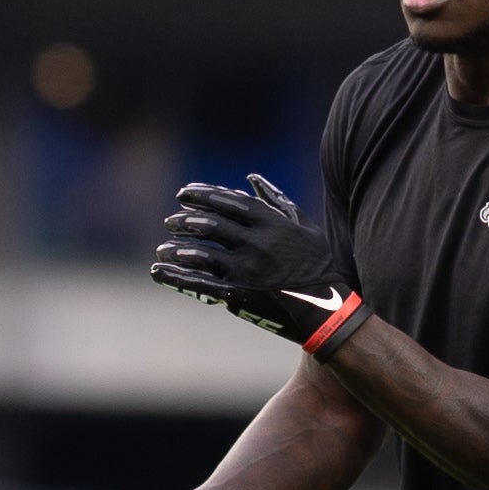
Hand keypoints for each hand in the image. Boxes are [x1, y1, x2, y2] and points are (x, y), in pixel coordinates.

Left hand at [151, 176, 368, 350]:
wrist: (329, 310)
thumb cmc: (319, 266)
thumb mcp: (305, 227)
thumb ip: (277, 200)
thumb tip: (251, 178)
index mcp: (272, 224)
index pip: (228, 202)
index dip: (202, 195)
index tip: (183, 194)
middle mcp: (257, 244)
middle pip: (211, 225)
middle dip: (185, 221)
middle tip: (170, 221)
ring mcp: (247, 271)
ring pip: (200, 253)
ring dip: (176, 249)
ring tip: (163, 248)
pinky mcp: (239, 296)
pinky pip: (200, 284)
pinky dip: (176, 277)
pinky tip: (158, 271)